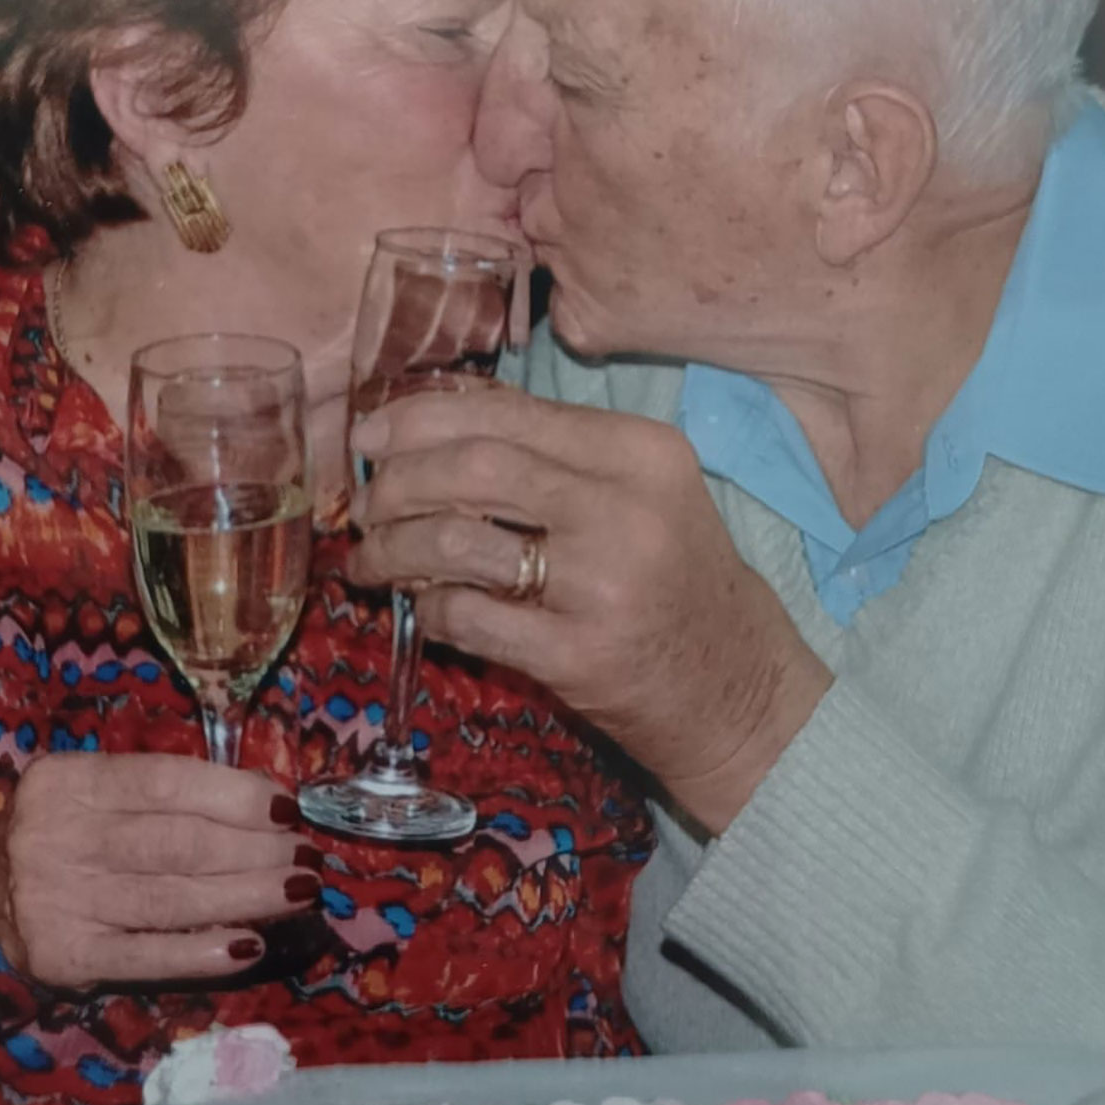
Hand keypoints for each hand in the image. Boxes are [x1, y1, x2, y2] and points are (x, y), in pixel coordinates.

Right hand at [0, 752, 320, 989]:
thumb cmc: (62, 835)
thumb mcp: (94, 793)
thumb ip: (164, 792)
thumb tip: (266, 802)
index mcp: (68, 781)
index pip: (168, 783)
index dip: (237, 795)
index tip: (288, 811)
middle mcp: (56, 837)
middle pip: (180, 843)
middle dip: (257, 851)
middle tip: (308, 858)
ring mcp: (57, 900)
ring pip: (174, 899)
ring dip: (249, 896)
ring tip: (300, 891)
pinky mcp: (64, 957)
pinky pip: (149, 954)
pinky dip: (204, 951)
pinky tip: (250, 944)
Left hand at [349, 388, 831, 832]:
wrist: (740, 691)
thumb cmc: (676, 582)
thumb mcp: (641, 495)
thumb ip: (554, 454)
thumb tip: (432, 424)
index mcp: (640, 452)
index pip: (506, 413)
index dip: (419, 419)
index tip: (370, 438)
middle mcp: (625, 506)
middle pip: (474, 467)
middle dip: (397, 482)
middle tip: (364, 504)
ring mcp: (602, 583)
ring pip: (458, 540)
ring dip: (393, 547)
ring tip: (371, 560)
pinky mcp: (577, 654)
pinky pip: (466, 615)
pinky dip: (428, 606)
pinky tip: (423, 607)